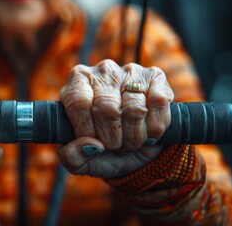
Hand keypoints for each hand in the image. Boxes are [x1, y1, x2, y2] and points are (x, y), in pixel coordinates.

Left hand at [58, 59, 173, 177]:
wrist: (136, 149)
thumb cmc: (102, 148)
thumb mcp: (81, 159)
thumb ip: (73, 157)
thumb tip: (89, 145)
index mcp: (77, 82)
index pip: (79, 103)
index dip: (87, 129)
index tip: (94, 142)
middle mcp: (102, 71)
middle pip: (107, 108)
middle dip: (112, 138)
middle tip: (114, 146)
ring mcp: (130, 71)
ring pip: (135, 109)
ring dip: (134, 137)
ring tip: (130, 141)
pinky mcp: (156, 77)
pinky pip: (158, 103)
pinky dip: (154, 128)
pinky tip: (148, 133)